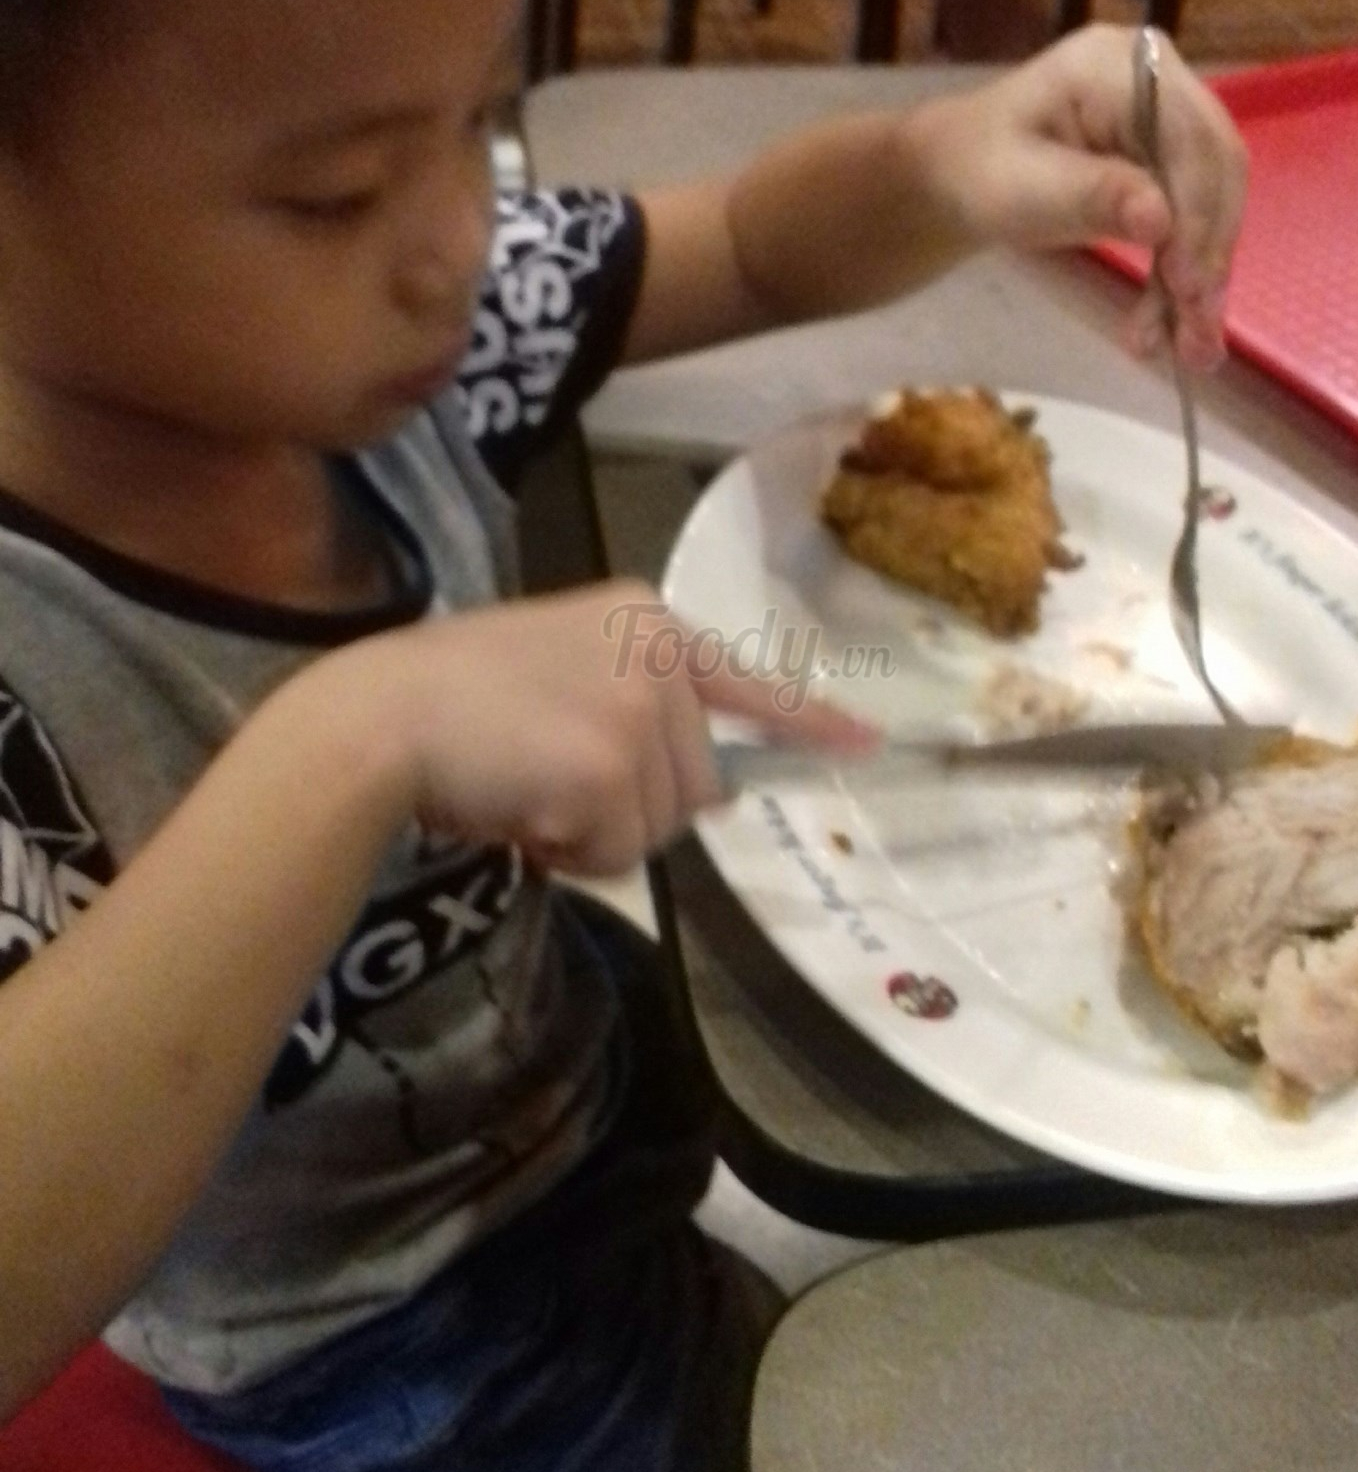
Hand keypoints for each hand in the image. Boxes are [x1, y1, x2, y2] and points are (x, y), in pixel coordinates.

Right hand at [351, 579, 874, 875]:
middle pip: (693, 782)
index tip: (864, 744)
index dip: (805, 721)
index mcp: (641, 616)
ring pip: (660, 826)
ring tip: (524, 793)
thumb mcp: (557, 674)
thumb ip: (634, 709)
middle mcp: (656, 652)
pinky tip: (519, 812)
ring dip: (593, 836)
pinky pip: (618, 854)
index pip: (744, 677)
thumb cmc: (447, 697)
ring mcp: (641, 707)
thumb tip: (715, 791)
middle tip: (544, 786)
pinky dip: (568, 855)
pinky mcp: (617, 765)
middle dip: (625, 808)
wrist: (380, 718)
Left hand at [906, 24, 1247, 370]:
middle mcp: (1158, 82)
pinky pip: (1194, 221)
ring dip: (1202, 280)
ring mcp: (1168, 121)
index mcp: (1118, 66)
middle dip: (1206, 257)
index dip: (1197, 213)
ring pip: (1213, 204)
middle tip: (1194, 335)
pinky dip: (1187, 278)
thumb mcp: (1021, 187)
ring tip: (1189, 350)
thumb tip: (1160, 221)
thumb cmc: (976, 172)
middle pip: (1214, 171)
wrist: (956, 177)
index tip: (1187, 287)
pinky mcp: (1167, 163)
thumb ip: (1091, 197)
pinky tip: (1177, 329)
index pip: (1188, 139)